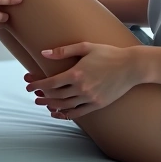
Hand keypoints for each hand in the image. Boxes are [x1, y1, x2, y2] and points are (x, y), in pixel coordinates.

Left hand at [26, 43, 141, 119]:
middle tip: (34, 95)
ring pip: (65, 106)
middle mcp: (82, 88)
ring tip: (42, 103)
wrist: (131, 66)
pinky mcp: (98, 104)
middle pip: (55, 96)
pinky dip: (66, 114)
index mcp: (77, 73)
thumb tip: (43, 53)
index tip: (29, 85)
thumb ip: (63, 50)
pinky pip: (78, 113)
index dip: (37, 85)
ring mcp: (90, 98)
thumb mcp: (86, 47)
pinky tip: (58, 112)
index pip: (51, 83)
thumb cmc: (108, 53)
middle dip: (41, 96)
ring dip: (51, 105)